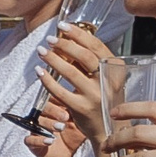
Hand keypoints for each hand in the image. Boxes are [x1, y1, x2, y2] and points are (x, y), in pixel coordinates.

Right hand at [24, 102, 84, 156]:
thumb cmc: (75, 137)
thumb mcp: (79, 124)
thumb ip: (78, 112)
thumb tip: (82, 99)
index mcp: (52, 111)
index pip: (50, 100)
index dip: (57, 100)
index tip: (68, 103)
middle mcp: (42, 118)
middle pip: (41, 109)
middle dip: (53, 111)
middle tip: (66, 117)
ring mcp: (36, 130)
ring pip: (36, 122)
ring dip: (48, 124)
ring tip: (61, 128)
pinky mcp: (33, 144)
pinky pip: (29, 140)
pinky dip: (39, 140)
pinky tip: (50, 141)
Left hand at [35, 24, 117, 147]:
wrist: (110, 130)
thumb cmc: (104, 100)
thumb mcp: (106, 78)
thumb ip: (92, 62)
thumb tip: (68, 39)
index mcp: (115, 70)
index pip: (97, 47)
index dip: (79, 34)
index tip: (63, 26)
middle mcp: (108, 82)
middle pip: (85, 57)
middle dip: (65, 44)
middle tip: (51, 39)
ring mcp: (95, 96)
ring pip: (70, 72)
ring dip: (53, 59)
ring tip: (42, 51)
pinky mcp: (81, 108)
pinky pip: (59, 91)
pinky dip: (47, 80)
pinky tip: (39, 71)